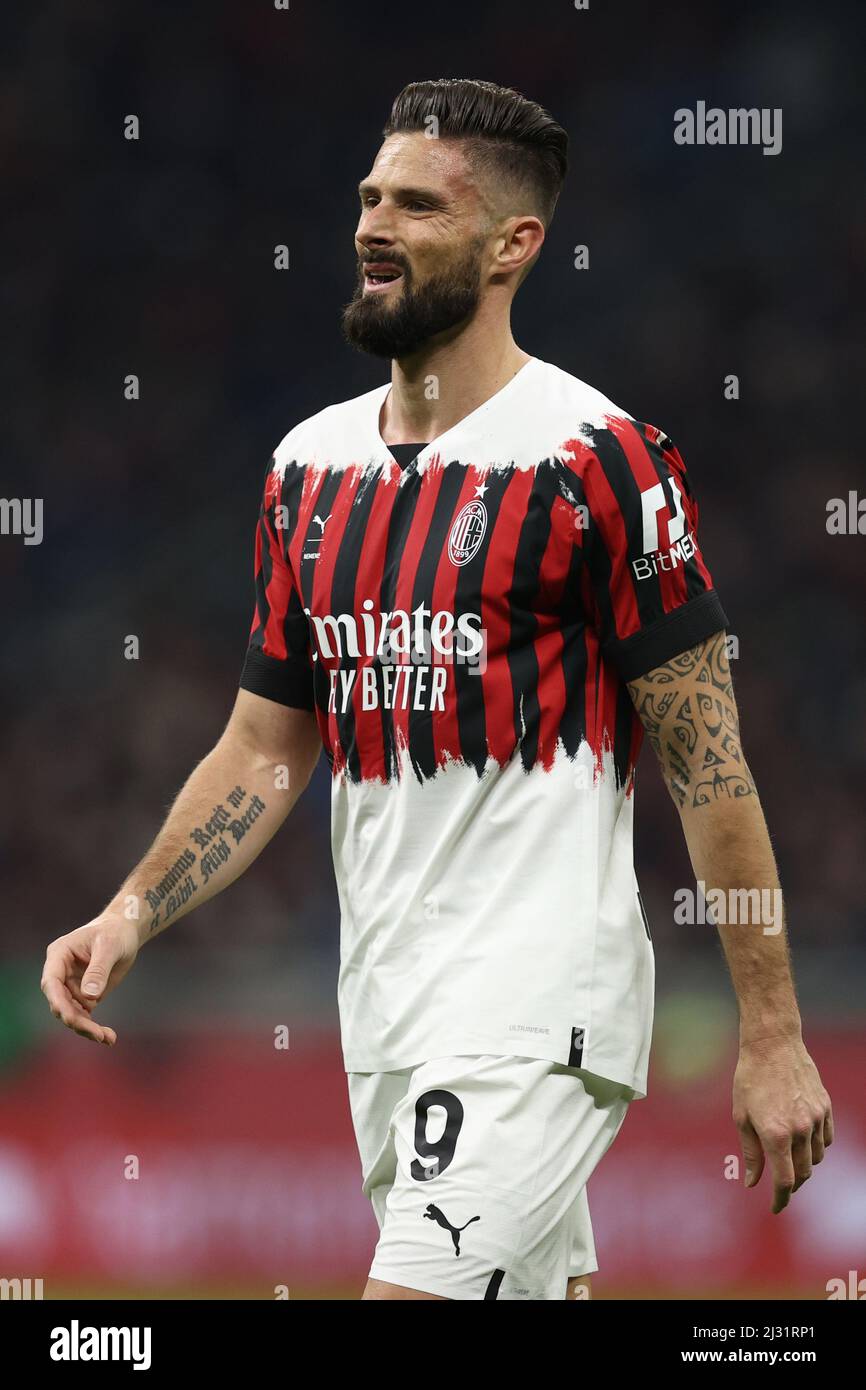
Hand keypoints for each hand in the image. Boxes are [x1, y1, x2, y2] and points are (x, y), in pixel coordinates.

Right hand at [41, 914, 140, 1045]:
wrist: (125, 932)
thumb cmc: (115, 933)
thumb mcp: (109, 946)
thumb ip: (99, 970)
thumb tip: (89, 997)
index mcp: (59, 955)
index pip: (51, 982)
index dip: (58, 1001)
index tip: (70, 1017)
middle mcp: (60, 973)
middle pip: (60, 1003)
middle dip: (76, 1020)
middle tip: (98, 1034)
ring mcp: (70, 986)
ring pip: (70, 1013)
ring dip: (86, 1028)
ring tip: (108, 1038)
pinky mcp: (83, 996)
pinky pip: (83, 1015)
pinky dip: (93, 1028)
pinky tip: (109, 1037)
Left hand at [733, 1034, 833, 1212]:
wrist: (772, 1044)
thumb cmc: (749, 1079)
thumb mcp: (741, 1116)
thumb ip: (750, 1153)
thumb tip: (752, 1183)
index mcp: (775, 1134)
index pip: (784, 1181)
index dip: (780, 1199)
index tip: (776, 1207)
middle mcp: (799, 1129)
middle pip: (803, 1173)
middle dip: (792, 1183)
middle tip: (780, 1184)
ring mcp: (815, 1118)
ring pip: (817, 1157)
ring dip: (805, 1164)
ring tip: (789, 1157)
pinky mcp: (824, 1107)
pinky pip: (826, 1139)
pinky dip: (817, 1146)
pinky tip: (804, 1140)